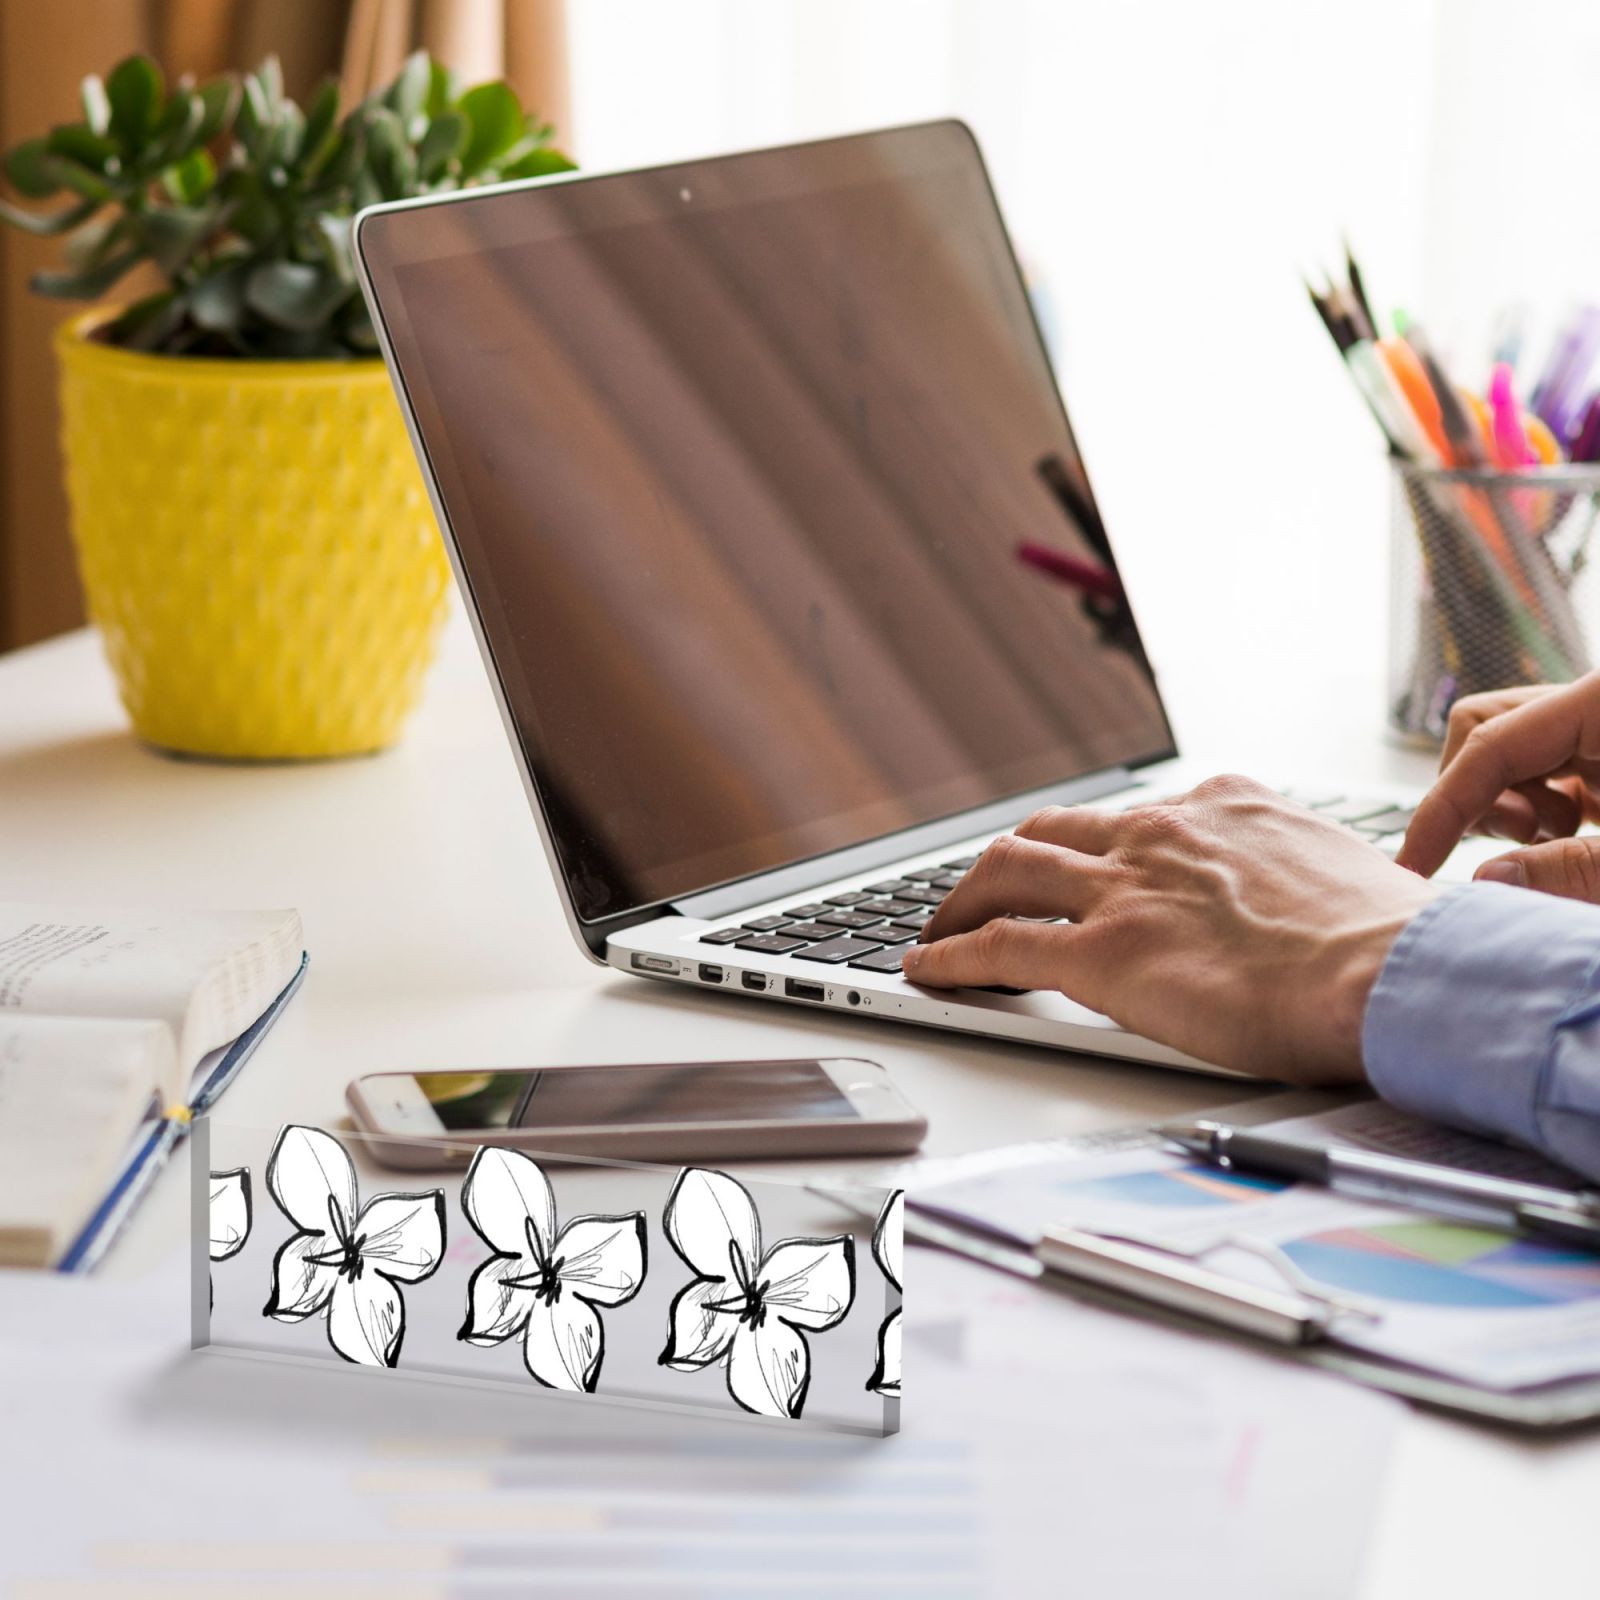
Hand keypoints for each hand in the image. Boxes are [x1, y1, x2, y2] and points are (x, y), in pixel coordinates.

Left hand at [899, 776, 1443, 1082]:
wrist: (1399, 974)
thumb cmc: (1395, 944)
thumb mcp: (1346, 879)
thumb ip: (1302, 881)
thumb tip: (1315, 913)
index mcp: (1226, 808)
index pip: (1135, 818)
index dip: (1096, 846)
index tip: (1085, 865)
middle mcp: (1163, 834)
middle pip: (1052, 831)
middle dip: (1010, 859)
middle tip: (990, 889)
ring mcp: (1126, 889)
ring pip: (1008, 871)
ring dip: (964, 898)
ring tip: (942, 925)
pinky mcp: (1103, 955)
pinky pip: (999, 946)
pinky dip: (953, 955)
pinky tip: (930, 968)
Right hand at [1397, 674, 1599, 898]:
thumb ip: (1576, 871)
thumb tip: (1486, 877)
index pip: (1491, 742)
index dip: (1443, 806)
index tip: (1413, 865)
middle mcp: (1592, 704)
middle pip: (1486, 731)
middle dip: (1480, 796)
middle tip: (1526, 842)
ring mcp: (1595, 728)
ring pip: (1507, 752)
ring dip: (1514, 807)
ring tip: (1567, 839)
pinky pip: (1543, 769)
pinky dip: (1539, 813)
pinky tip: (1573, 837)